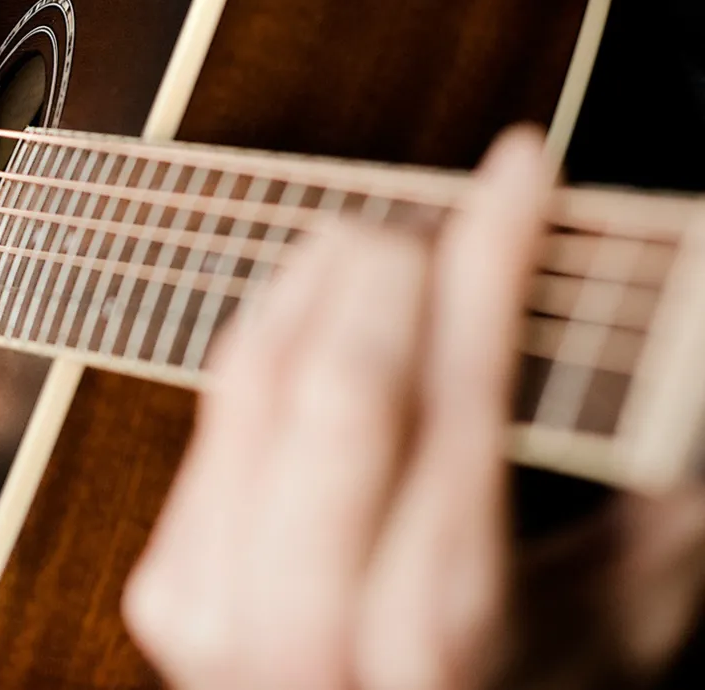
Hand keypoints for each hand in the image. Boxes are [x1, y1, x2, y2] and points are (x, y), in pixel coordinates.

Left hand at [123, 127, 704, 688]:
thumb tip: (688, 353)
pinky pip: (214, 410)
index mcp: (436, 635)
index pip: (454, 392)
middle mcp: (305, 621)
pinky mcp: (167, 580)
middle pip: (332, 375)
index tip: (516, 175)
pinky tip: (315, 304)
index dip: (488, 260)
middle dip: (393, 263)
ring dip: (321, 281)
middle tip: (443, 214)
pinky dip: (270, 331)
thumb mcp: (604, 644)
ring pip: (254, 373)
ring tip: (383, 243)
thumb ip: (650, 512)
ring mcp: (212, 601)